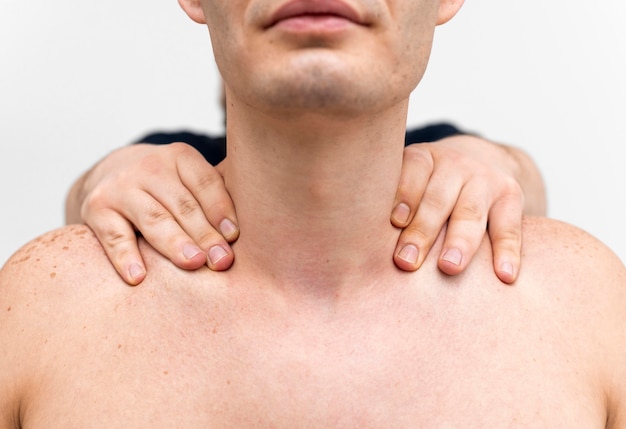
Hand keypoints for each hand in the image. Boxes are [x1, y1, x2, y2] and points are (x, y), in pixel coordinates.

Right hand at [66, 143, 238, 284]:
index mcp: (181, 158)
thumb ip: (216, 196)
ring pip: (152, 218)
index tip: (234, 236)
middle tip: (221, 261)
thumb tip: (256, 225)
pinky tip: (138, 277)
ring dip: (174, 243)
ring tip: (193, 264)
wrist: (106, 176)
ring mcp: (120, 187)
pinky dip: (125, 257)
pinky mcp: (96, 209)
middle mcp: (150, 167)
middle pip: (182, 205)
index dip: (221, 209)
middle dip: (204, 235)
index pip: (205, 183)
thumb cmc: (165, 186)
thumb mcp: (188, 180)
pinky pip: (114, 236)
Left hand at [390, 135, 542, 283]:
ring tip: (449, 268)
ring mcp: (484, 178)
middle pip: (438, 199)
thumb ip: (389, 203)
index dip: (404, 194)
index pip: (414, 170)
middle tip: (407, 261)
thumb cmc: (427, 187)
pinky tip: (504, 275)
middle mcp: (455, 164)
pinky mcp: (510, 196)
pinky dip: (507, 252)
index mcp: (424, 158)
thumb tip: (361, 248)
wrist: (479, 161)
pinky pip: (509, 227)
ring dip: (460, 242)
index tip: (395, 221)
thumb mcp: (409, 181)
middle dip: (422, 231)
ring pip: (470, 213)